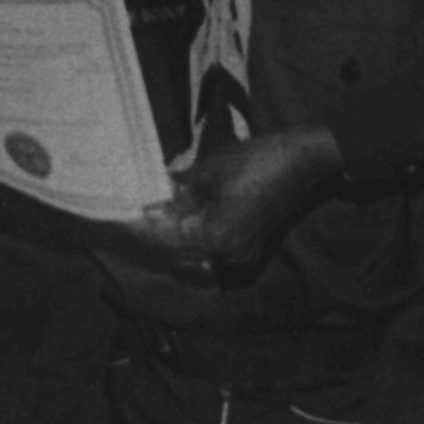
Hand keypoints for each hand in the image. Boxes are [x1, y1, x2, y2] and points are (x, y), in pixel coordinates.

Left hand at [133, 127, 343, 280]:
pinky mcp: (253, 254)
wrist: (304, 163)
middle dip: (158, 240)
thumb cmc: (256, 162)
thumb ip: (179, 194)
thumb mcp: (209, 172)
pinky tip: (187, 227)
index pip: (167, 241)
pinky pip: (217, 258)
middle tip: (137, 222)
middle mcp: (228, 259)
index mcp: (216, 240)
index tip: (119, 221)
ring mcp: (243, 260)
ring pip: (197, 261)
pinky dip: (199, 246)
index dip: (141, 230)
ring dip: (178, 245)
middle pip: (179, 257)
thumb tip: (152, 206)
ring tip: (160, 224)